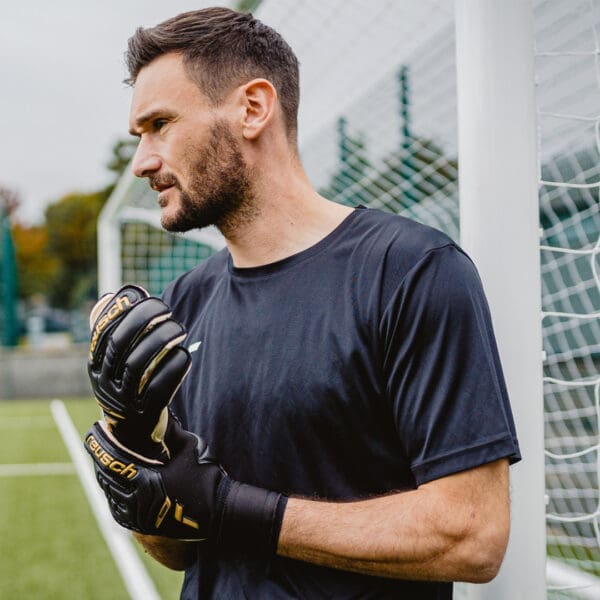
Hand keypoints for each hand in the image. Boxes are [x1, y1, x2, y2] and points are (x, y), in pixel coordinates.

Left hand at [84, 417, 286, 553]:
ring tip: (104, 458)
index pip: (112, 461)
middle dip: (100, 458)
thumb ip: (171, 430)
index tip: (94, 430)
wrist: (219, 511)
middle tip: (97, 441)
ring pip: (110, 494)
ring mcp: (138, 517)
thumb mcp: (189, 446)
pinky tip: (114, 481)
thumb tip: (162, 412)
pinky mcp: (142, 526)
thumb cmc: (206, 476)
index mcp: (145, 481)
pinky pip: (118, 508)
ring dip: (105, 476)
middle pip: (106, 477)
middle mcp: (137, 502)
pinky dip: (113, 493)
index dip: (100, 445)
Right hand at [87, 285, 190, 458]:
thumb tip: (114, 295)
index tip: (148, 296)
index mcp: (95, 365)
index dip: (125, 310)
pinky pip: (159, 387)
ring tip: (180, 328)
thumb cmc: (129, 386)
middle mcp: (104, 382)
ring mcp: (123, 400)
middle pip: (120, 345)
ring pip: (140, 364)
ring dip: (162, 340)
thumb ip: (116, 330)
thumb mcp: (115, 362)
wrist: (132, 436)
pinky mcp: (144, 414)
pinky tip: (184, 354)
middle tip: (168, 310)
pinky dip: (173, 367)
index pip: (104, 331)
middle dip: (145, 321)